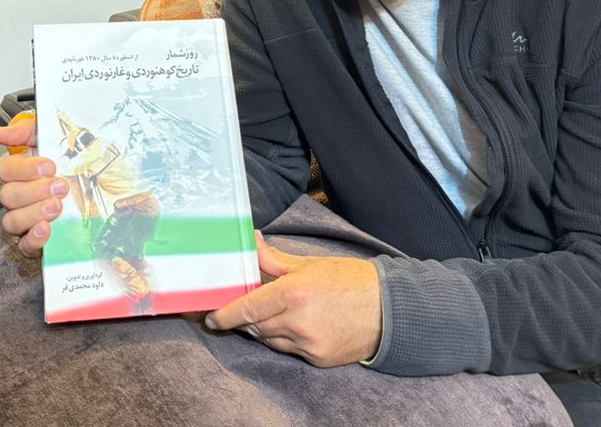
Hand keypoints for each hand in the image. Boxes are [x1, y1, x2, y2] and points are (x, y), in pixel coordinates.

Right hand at [0, 113, 67, 257]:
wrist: (110, 184)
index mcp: (22, 171)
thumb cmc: (77, 158)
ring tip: (56, 206)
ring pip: (12, 221)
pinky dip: (33, 239)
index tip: (49, 166)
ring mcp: (27, 220)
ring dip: (33, 213)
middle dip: (34, 191)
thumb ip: (27, 130)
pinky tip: (46, 229)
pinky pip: (25, 246)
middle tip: (60, 186)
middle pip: (8, 196)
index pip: (7, 170)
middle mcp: (20, 196)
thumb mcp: (54, 136)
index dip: (25, 169)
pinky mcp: (38, 242)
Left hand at [205, 233, 381, 366]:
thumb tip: (251, 241)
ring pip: (269, 340)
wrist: (389, 309)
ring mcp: (308, 344)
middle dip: (244, 318)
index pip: (247, 308)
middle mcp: (297, 322)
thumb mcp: (308, 264)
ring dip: (262, 328)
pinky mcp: (317, 359)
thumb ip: (273, 259)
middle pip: (254, 326)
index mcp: (293, 293)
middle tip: (240, 308)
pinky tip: (294, 325)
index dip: (225, 315)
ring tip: (272, 312)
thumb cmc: (349, 279)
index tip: (211, 318)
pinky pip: (288, 350)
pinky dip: (283, 338)